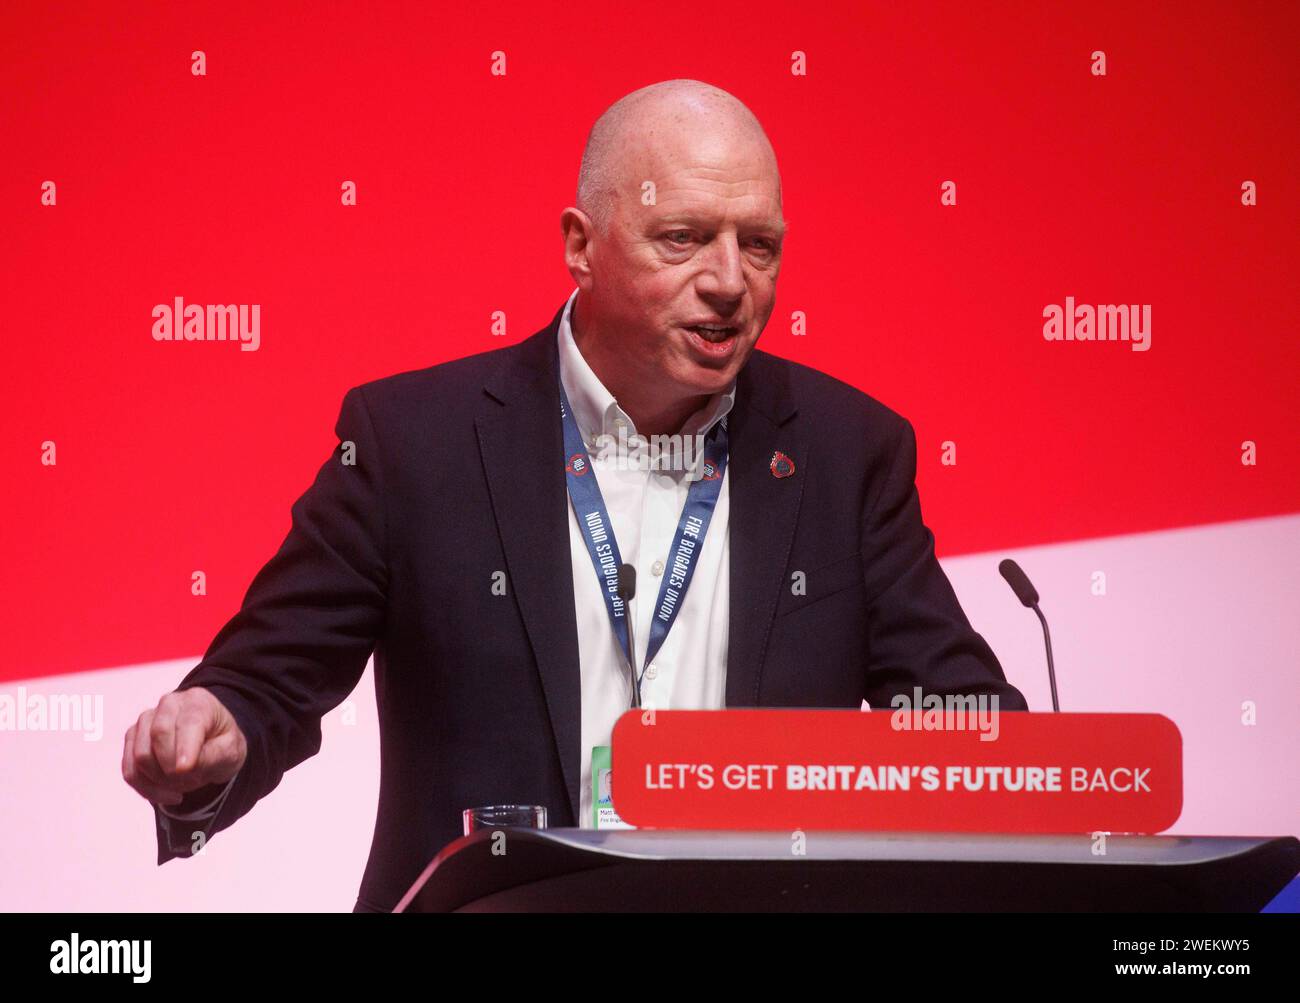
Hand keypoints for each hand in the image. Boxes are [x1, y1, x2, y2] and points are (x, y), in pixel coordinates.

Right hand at [122, 687, 247, 806]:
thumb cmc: (222, 744)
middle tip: (193, 781)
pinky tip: (167, 794)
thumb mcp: (232, 751)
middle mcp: (169, 704)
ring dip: (161, 780)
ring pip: (141, 755)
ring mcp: (146, 720)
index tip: (185, 770)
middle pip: (159, 736)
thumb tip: (184, 767)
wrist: (211, 744)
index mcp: (199, 702)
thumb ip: (213, 755)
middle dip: (173, 767)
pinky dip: (146, 788)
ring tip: (183, 784)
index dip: (184, 748)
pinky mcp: (132, 738)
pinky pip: (130, 770)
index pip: (188, 723)